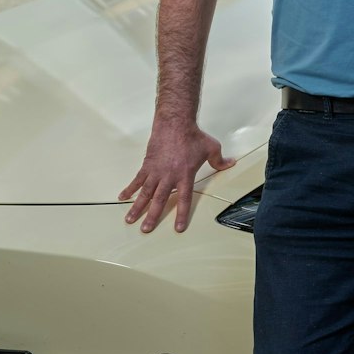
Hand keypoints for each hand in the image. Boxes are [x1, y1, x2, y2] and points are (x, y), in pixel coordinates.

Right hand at [120, 122, 234, 233]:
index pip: (184, 199)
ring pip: (145, 193)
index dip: (181, 214)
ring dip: (137, 207)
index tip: (178, 228)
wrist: (175, 123)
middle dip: (152, 216)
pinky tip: (122, 197)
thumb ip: (220, 160)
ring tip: (129, 219)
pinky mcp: (147, 164)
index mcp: (185, 176)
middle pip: (160, 200)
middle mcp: (169, 177)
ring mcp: (156, 171)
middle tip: (145, 230)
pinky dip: (130, 188)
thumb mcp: (211, 147)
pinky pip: (137, 179)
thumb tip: (231, 163)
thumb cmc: (193, 136)